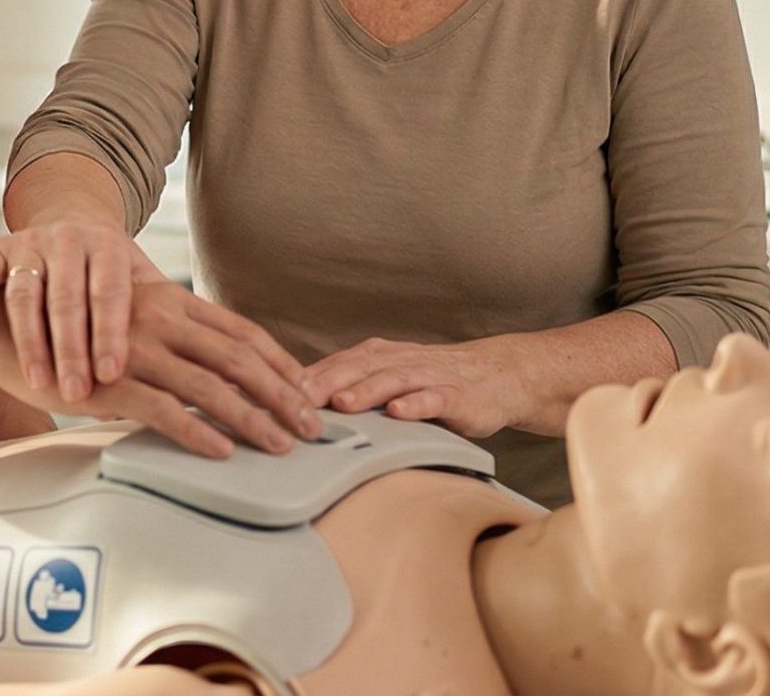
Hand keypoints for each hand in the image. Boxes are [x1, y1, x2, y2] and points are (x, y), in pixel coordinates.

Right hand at [0, 222, 160, 399]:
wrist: (66, 221)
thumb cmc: (106, 270)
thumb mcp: (139, 281)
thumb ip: (162, 317)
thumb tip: (193, 368)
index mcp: (109, 247)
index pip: (110, 292)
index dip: (109, 333)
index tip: (111, 374)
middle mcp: (69, 240)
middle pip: (66, 296)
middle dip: (69, 348)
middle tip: (74, 393)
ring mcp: (29, 244)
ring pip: (24, 291)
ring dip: (29, 340)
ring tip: (36, 381)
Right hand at [0, 275, 319, 458]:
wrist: (5, 327)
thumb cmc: (72, 333)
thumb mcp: (130, 328)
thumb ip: (170, 342)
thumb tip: (217, 375)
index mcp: (170, 302)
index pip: (241, 331)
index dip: (280, 361)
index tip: (309, 391)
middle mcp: (159, 317)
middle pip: (238, 358)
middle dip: (281, 394)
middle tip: (312, 426)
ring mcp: (135, 348)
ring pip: (209, 386)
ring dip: (251, 418)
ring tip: (279, 444)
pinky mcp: (109, 382)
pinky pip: (163, 410)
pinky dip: (197, 432)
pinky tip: (220, 451)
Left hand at [300, 335, 534, 439]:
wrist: (496, 375)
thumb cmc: (433, 381)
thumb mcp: (387, 379)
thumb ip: (350, 387)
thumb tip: (297, 404)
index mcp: (376, 357)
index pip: (333, 364)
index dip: (302, 377)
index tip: (273, 393)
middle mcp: (398, 361)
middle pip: (355, 368)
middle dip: (324, 382)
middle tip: (294, 399)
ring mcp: (428, 376)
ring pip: (392, 380)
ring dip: (365, 391)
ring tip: (342, 403)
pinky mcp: (457, 395)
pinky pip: (434, 398)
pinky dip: (416, 404)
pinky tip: (399, 412)